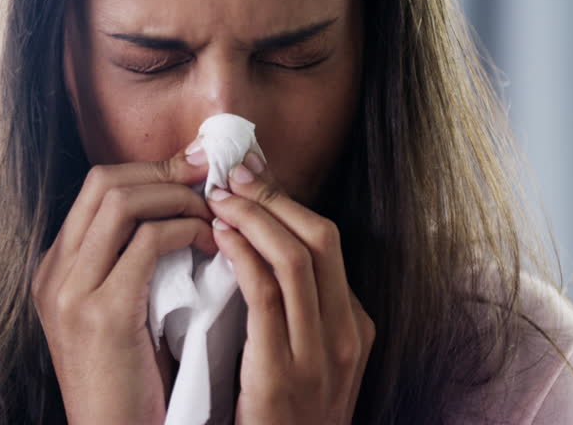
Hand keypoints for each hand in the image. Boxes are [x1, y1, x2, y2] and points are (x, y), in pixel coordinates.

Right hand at [31, 146, 212, 424]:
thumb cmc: (133, 383)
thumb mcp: (122, 314)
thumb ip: (135, 265)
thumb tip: (184, 208)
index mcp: (55, 270)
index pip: (97, 187)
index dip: (150, 170)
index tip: (195, 169)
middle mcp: (54, 273)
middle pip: (105, 182)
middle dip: (165, 170)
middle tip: (211, 175)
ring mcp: (72, 291)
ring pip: (123, 200)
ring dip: (178, 196)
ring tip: (214, 213)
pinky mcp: (103, 313)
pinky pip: (148, 242)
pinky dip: (186, 230)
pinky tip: (210, 243)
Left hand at [207, 152, 374, 424]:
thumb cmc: (278, 421)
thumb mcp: (301, 363)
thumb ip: (289, 314)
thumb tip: (253, 251)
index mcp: (353, 327)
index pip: (327, 242)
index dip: (286, 202)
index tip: (249, 180)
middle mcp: (347, 335)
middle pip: (321, 237)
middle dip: (274, 197)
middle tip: (232, 172)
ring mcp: (321, 356)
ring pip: (297, 256)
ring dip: (254, 216)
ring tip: (219, 196)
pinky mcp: (284, 375)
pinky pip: (267, 295)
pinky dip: (244, 254)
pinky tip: (219, 235)